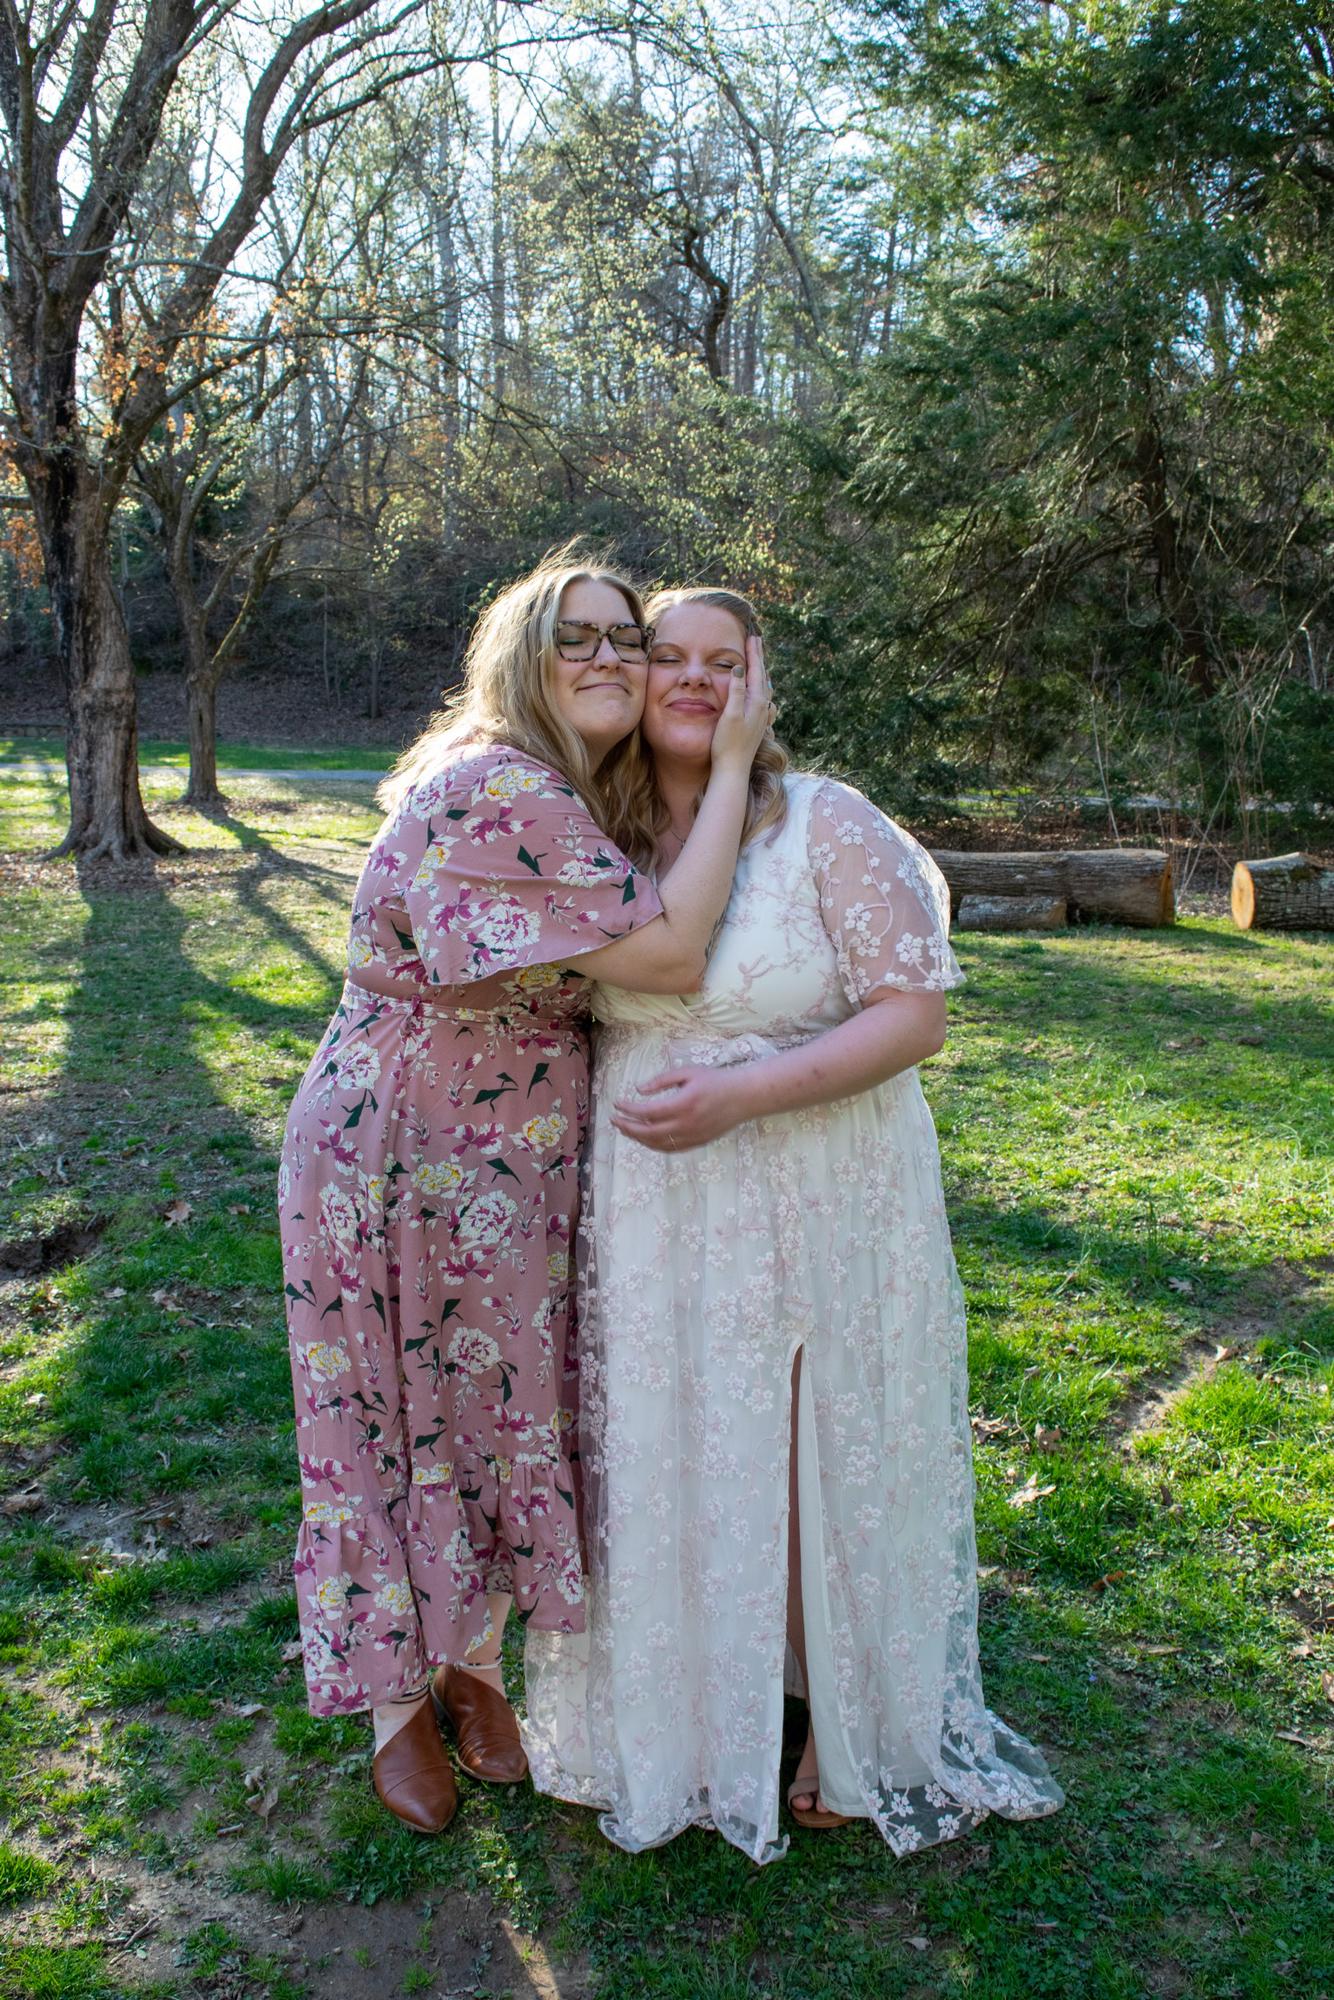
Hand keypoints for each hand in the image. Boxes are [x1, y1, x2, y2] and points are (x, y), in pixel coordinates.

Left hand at [610, 1063, 752, 1151]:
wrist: (744, 1097)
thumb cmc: (715, 1080)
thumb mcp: (688, 1072)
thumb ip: (662, 1080)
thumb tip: (639, 1089)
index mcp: (683, 1104)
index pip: (647, 1111)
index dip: (628, 1109)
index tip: (617, 1103)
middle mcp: (686, 1124)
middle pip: (647, 1132)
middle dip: (626, 1127)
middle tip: (614, 1119)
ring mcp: (692, 1136)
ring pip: (657, 1144)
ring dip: (637, 1138)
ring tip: (625, 1128)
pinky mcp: (697, 1142)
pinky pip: (670, 1148)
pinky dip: (653, 1145)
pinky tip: (644, 1138)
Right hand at [708, 634, 772, 773]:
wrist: (733, 769)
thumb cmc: (728, 743)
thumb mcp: (730, 714)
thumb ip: (737, 691)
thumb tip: (740, 669)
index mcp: (757, 702)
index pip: (755, 670)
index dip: (753, 653)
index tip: (752, 636)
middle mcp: (763, 707)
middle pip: (762, 676)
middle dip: (758, 658)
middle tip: (756, 641)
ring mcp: (762, 717)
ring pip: (763, 687)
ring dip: (760, 672)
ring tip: (758, 660)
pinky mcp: (757, 725)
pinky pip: (762, 700)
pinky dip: (761, 689)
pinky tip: (764, 692)